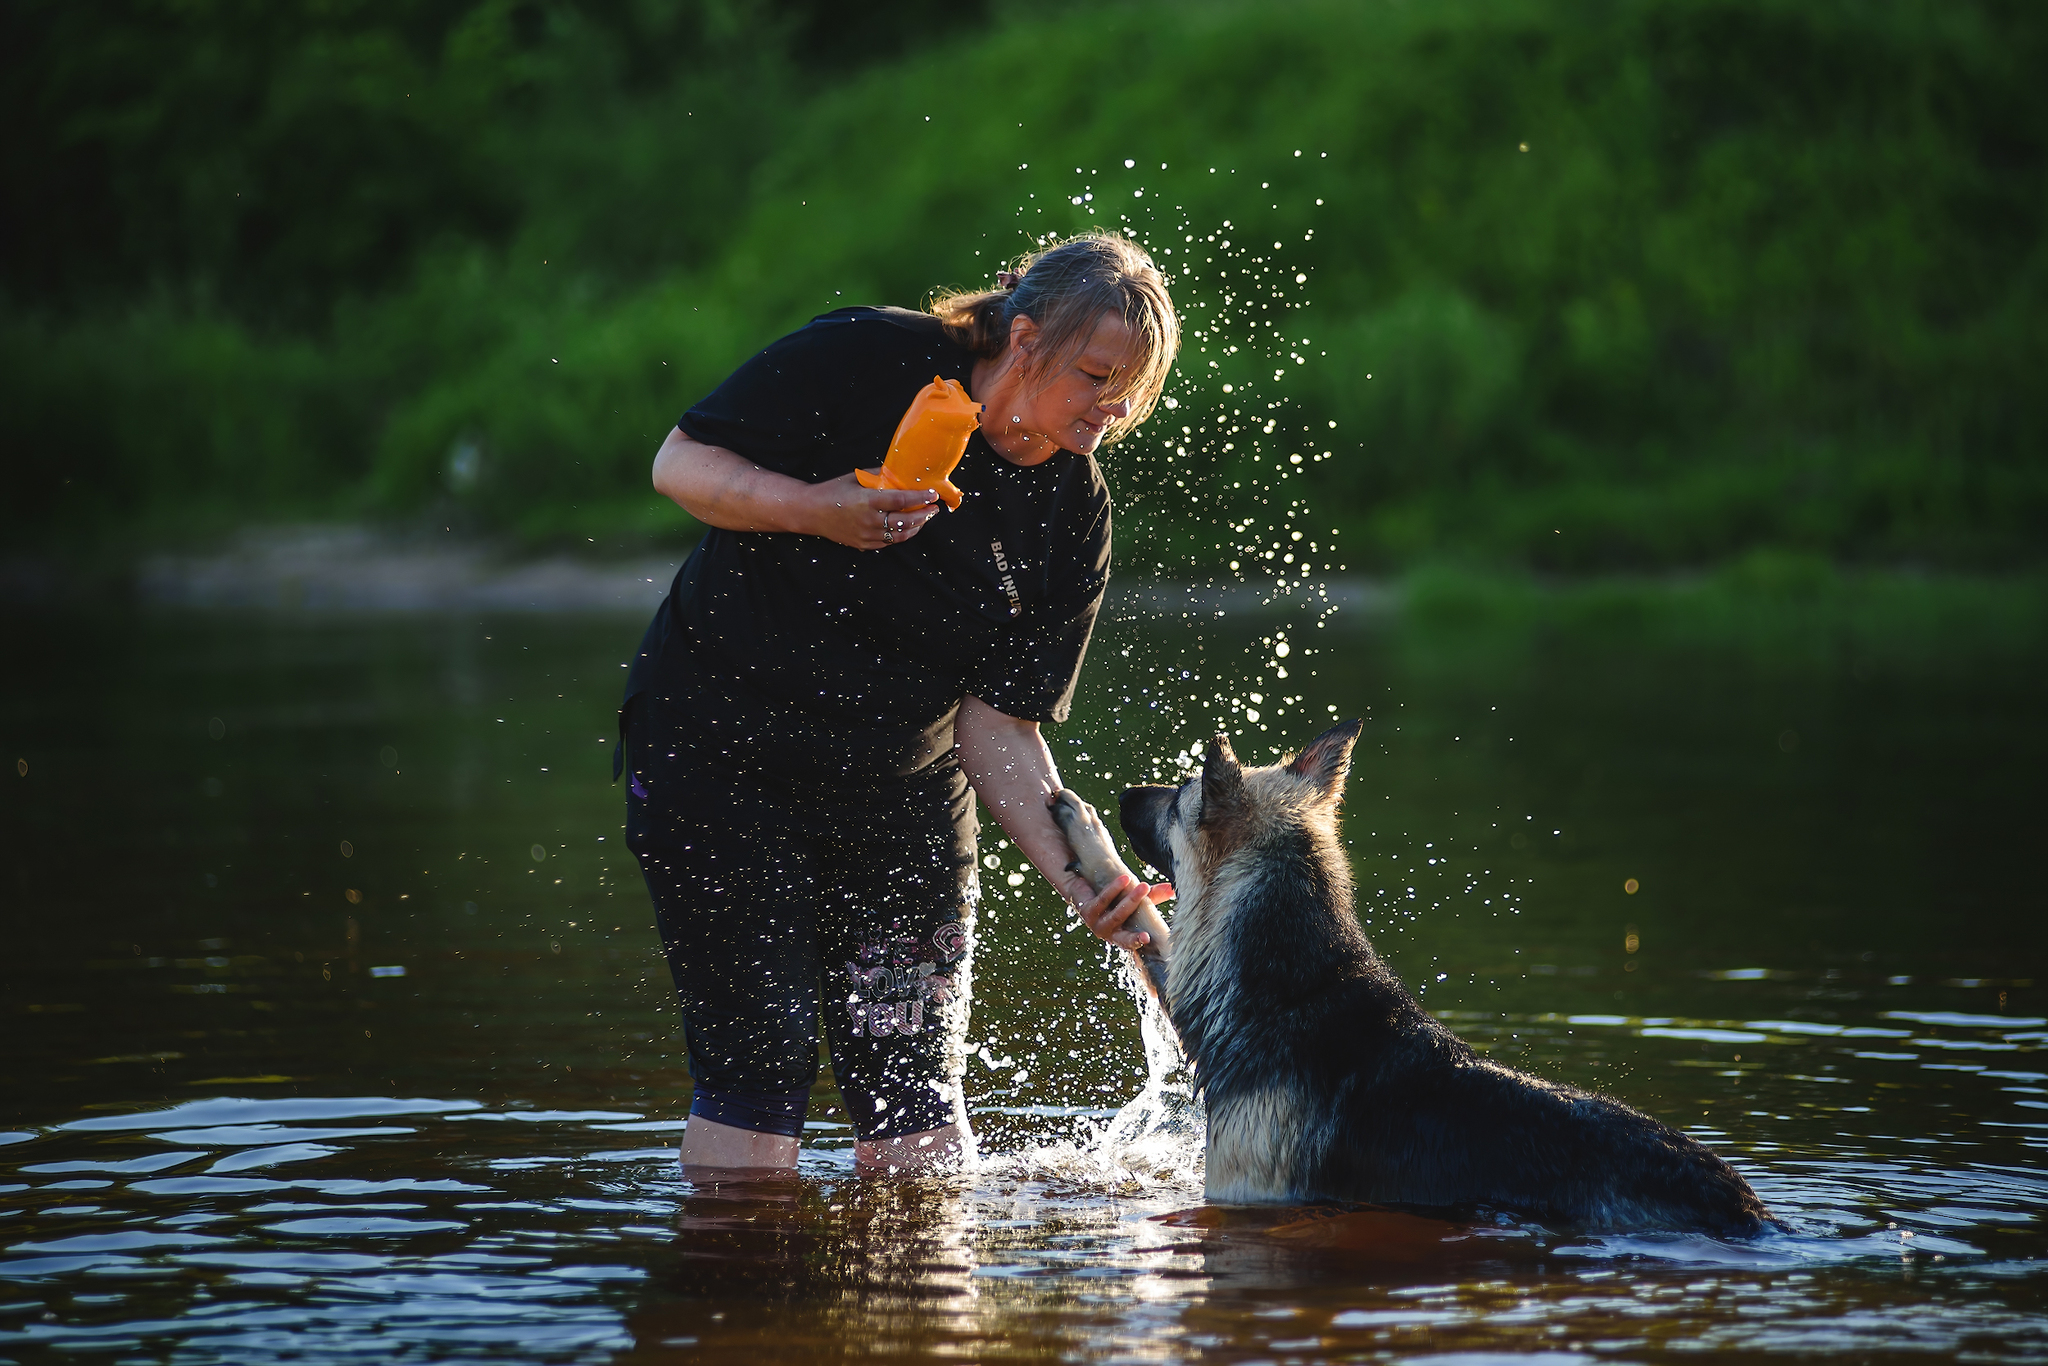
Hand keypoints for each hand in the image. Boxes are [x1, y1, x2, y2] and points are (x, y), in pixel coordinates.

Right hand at [803, 471, 938, 549]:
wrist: (811, 512)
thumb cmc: (833, 491)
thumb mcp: (855, 478)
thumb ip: (878, 477)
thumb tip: (899, 473)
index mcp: (868, 501)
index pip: (902, 500)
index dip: (921, 498)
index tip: (933, 494)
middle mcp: (869, 520)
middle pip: (906, 521)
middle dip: (924, 514)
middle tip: (933, 508)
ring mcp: (867, 535)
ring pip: (900, 535)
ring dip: (916, 527)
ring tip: (925, 517)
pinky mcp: (864, 545)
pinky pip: (889, 542)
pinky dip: (902, 534)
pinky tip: (909, 527)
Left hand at [1070, 873, 1174, 951]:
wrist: (1082, 883)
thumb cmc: (1112, 896)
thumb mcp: (1133, 897)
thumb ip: (1152, 896)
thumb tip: (1172, 889)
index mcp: (1120, 934)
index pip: (1132, 944)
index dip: (1139, 944)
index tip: (1150, 942)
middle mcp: (1108, 933)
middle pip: (1123, 939)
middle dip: (1134, 938)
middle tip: (1147, 936)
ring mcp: (1095, 924)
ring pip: (1116, 916)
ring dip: (1131, 901)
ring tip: (1144, 886)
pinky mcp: (1086, 910)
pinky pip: (1102, 900)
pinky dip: (1114, 889)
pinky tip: (1124, 879)